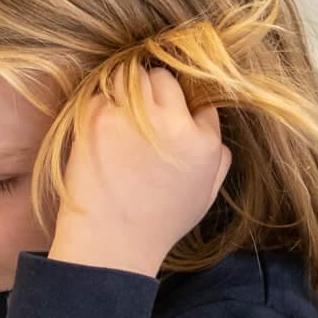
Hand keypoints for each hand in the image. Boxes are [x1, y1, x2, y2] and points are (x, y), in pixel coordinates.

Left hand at [47, 68, 231, 277]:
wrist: (109, 243)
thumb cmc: (156, 224)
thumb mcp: (204, 196)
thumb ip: (218, 159)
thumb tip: (209, 120)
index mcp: (204, 144)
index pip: (201, 101)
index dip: (183, 110)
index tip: (168, 123)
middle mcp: (173, 125)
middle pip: (165, 79)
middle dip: (154, 92)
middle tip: (140, 115)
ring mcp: (134, 118)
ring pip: (133, 75)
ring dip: (126, 89)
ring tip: (120, 116)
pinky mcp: (99, 119)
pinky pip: (102, 93)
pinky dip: (101, 105)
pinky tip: (100, 130)